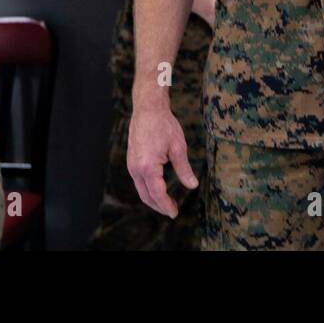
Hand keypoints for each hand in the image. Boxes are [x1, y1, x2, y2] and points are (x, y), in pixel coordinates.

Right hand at [127, 99, 197, 217]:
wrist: (148, 109)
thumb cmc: (164, 125)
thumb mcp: (178, 147)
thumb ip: (184, 169)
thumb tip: (192, 186)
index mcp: (148, 167)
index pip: (157, 194)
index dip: (166, 206)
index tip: (175, 213)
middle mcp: (135, 169)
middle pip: (146, 196)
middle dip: (159, 206)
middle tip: (172, 211)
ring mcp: (131, 165)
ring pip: (141, 189)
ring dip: (153, 198)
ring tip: (166, 203)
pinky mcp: (131, 161)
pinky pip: (138, 181)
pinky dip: (148, 189)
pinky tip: (158, 189)